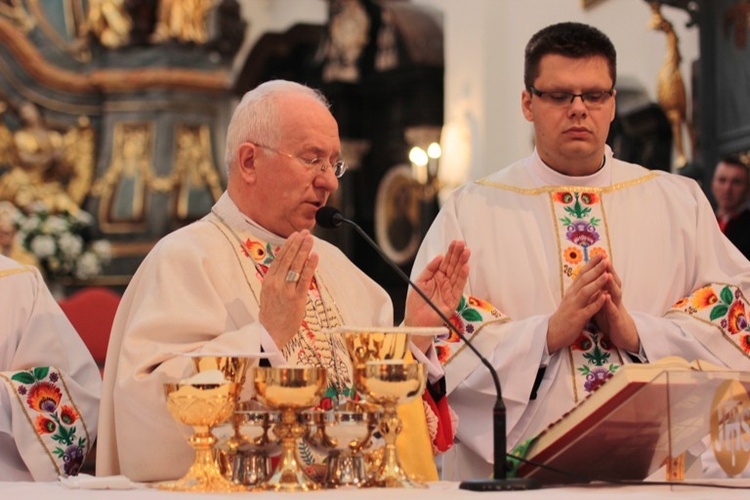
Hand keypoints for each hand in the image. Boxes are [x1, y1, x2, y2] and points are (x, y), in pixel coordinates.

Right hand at [259, 230, 318, 348]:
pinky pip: (304, 279)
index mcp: (268, 281)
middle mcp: (276, 283)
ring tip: (311, 239)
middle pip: (288, 259)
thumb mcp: (268, 293)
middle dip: (297, 244)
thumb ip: (275, 279)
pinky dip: (310, 266)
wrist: (270, 334)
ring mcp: (286, 290)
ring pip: (296, 266)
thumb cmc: (271, 314)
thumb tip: (284, 265)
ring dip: (304, 250)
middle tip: (305, 232)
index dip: (288, 245)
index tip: (295, 235)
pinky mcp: (297, 298)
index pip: (279, 258)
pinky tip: (315, 256)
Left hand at [404, 240, 469, 351]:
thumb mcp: (420, 281)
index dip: (451, 252)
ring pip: (457, 274)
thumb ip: (430, 269)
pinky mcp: (453, 300)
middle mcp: (445, 282)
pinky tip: (465, 268)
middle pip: (453, 266)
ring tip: (467, 252)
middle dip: (458, 255)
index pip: (446, 262)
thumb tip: (440, 256)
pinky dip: (462, 277)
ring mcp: (450, 291)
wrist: (415, 320)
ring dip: (463, 263)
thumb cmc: (416, 302)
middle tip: (463, 244)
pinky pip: (459, 287)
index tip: (456, 242)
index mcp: (437, 277)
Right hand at [547, 254, 609, 352]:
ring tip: (607, 274)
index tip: (601, 254)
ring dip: (597, 283)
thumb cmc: (565, 316)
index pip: (582, 273)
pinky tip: (605, 296)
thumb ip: (582, 290)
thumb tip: (592, 279)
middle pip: (584, 279)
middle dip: (596, 269)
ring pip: (586, 292)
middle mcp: (571, 296)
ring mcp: (574, 307)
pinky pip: (588, 309)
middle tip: (606, 258)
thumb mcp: (572, 300)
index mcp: (571, 291)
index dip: (592, 264)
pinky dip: (597, 302)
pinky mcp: (577, 318)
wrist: (552, 333)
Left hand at [593, 262, 639, 352]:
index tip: (597, 255)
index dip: (602, 268)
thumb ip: (599, 292)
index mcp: (609, 294)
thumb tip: (591, 279)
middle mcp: (615, 299)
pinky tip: (607, 298)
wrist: (623, 337)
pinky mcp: (617, 321)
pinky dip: (610, 304)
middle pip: (613, 283)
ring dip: (611, 285)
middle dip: (609, 271)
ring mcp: (617, 309)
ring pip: (615, 294)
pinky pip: (613, 311)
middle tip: (605, 259)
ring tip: (608, 275)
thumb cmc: (610, 318)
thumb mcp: (603, 303)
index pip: (606, 279)